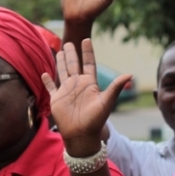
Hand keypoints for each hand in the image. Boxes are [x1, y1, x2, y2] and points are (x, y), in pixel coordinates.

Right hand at [42, 40, 131, 156]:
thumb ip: (116, 87)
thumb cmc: (95, 120)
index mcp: (89, 83)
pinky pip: (51, 87)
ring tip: (60, 52)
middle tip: (69, 42)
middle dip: (72, 54)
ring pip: (62, 72)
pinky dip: (47, 81)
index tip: (87, 40)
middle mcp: (77, 85)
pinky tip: (44, 73)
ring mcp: (66, 91)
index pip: (89, 63)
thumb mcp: (106, 102)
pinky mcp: (56, 99)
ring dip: (61, 62)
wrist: (81, 136)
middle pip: (74, 65)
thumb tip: (130, 74)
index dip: (88, 52)